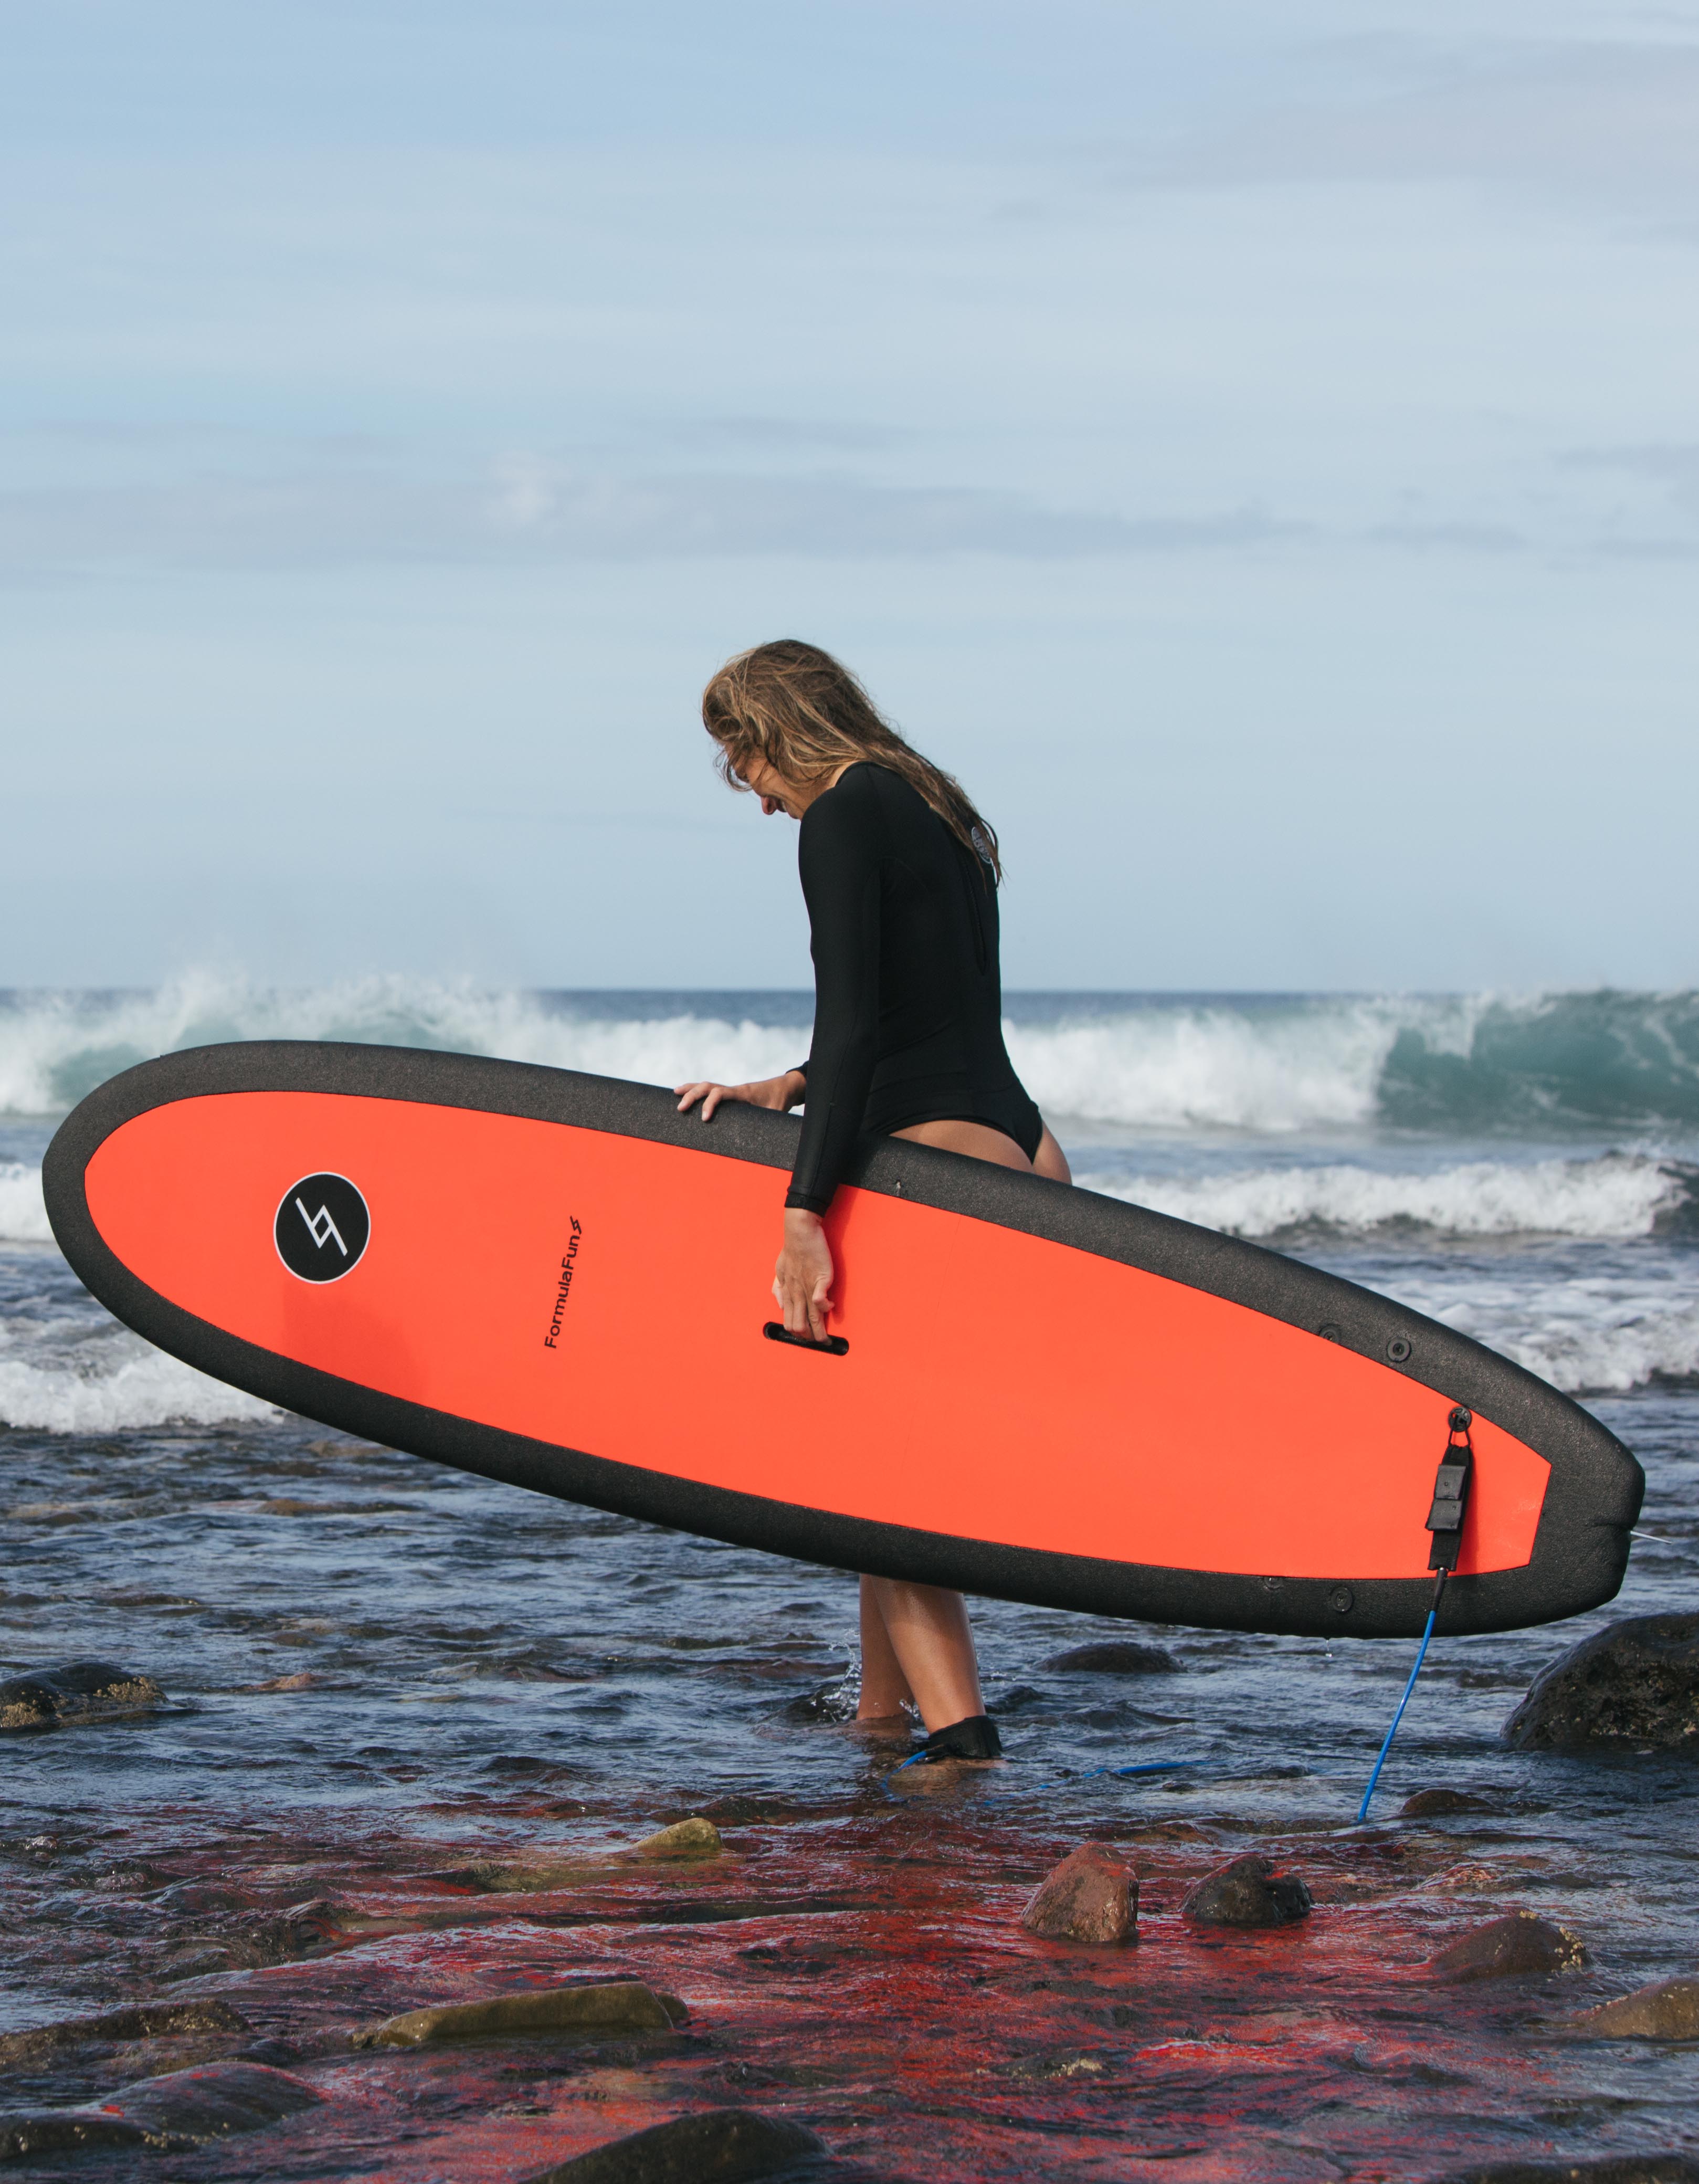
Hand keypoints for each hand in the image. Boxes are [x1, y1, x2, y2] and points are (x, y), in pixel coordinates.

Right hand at [675, 1070, 804, 1121]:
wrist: (785, 1088)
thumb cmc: (780, 1102)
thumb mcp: (775, 1115)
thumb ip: (767, 1127)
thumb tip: (763, 1147)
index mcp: (743, 1093)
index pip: (720, 1093)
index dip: (710, 1104)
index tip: (704, 1119)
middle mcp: (734, 1089)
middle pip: (708, 1086)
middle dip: (692, 1096)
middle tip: (680, 1109)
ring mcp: (731, 1090)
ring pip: (707, 1085)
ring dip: (691, 1089)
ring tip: (676, 1094)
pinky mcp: (731, 1094)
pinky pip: (711, 1090)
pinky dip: (698, 1091)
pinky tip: (688, 1095)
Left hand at [774, 1209, 833, 1341]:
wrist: (800, 1232)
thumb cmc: (791, 1250)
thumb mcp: (779, 1271)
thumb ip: (779, 1289)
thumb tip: (780, 1304)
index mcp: (787, 1292)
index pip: (789, 1320)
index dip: (798, 1333)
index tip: (806, 1338)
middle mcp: (795, 1293)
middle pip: (799, 1324)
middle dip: (809, 1337)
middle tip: (818, 1341)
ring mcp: (807, 1287)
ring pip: (811, 1317)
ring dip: (819, 1331)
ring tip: (826, 1339)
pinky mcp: (819, 1279)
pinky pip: (820, 1300)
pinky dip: (826, 1307)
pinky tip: (830, 1306)